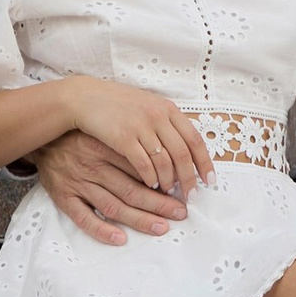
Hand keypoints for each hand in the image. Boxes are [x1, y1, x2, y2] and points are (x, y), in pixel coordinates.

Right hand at [30, 126, 193, 248]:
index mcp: (108, 147)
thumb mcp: (109, 131)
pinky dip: (101, 229)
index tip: (183, 190)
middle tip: (181, 213)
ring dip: (138, 218)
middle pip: (132, 189)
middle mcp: (95, 167)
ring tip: (161, 227)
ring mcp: (79, 184)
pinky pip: (83, 218)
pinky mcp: (64, 198)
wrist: (45, 138)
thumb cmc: (84, 135)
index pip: (142, 167)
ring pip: (113, 205)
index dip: (164, 180)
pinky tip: (119, 238)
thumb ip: (133, 142)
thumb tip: (168, 155)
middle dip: (159, 203)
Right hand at [47, 80, 213, 220]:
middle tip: (191, 197)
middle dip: (188, 179)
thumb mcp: (148, 107)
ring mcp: (140, 127)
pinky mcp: (121, 138)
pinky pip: (141, 164)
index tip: (209, 181)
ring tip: (168, 196)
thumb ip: (166, 124)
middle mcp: (157, 116)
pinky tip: (150, 186)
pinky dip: (148, 178)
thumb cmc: (118, 106)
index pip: (194, 139)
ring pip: (163, 162)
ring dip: (168, 182)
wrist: (86, 98)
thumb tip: (187, 148)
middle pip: (181, 154)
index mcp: (167, 109)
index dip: (204, 162)